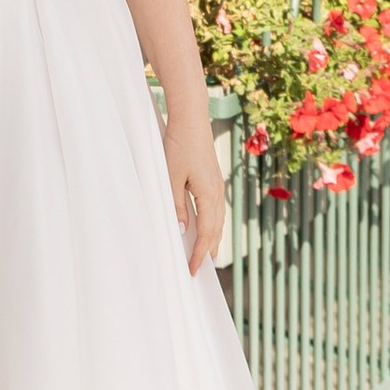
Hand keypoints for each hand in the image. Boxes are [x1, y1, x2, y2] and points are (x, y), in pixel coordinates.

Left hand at [162, 111, 225, 274]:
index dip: (199, 253)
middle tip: (202, 269)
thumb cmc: (179, 145)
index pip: (206, 233)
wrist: (192, 119)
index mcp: (209, 195)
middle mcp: (218, 192)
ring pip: (218, 219)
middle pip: (216, 229)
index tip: (193, 270)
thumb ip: (176, 205)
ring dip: (213, 237)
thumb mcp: (171, 177)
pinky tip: (208, 225)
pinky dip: (213, 222)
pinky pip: (216, 208)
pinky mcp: (214, 178)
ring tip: (209, 253)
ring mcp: (218, 185)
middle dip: (209, 250)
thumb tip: (181, 230)